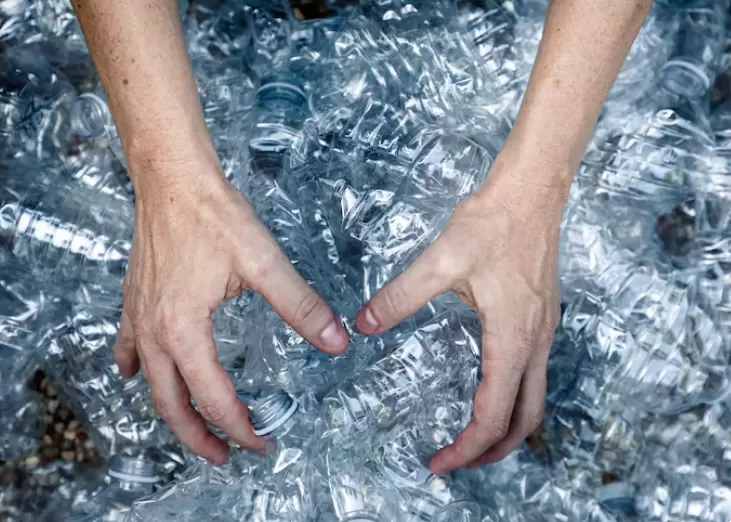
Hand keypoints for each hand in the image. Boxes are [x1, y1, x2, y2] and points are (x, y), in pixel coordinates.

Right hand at [113, 140, 348, 464]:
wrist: (171, 178)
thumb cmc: (211, 214)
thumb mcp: (263, 262)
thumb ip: (300, 305)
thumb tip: (335, 340)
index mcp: (185, 330)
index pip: (214, 397)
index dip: (240, 427)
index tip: (262, 441)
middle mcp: (155, 331)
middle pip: (171, 405)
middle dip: (199, 437)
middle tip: (226, 456)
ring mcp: (139, 316)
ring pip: (150, 382)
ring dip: (170, 412)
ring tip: (191, 429)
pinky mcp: (136, 299)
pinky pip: (129, 347)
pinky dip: (136, 369)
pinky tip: (136, 374)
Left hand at [355, 154, 562, 472]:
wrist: (532, 191)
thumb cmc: (493, 223)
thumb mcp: (440, 261)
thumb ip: (400, 297)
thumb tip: (363, 324)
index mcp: (512, 339)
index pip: (493, 415)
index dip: (466, 448)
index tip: (438, 462)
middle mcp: (535, 342)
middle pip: (525, 421)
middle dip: (492, 451)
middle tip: (455, 461)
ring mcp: (543, 331)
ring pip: (534, 401)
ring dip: (507, 429)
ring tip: (472, 439)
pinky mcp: (541, 318)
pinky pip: (533, 375)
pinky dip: (513, 399)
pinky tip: (487, 388)